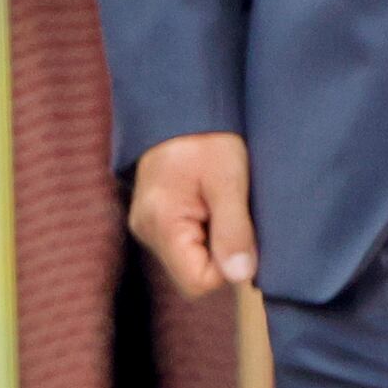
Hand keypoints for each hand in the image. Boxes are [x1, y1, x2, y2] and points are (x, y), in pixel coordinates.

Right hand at [127, 131, 253, 298]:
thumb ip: (234, 230)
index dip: (227, 266)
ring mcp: (148, 227)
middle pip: (192, 274)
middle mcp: (147, 232)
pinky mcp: (155, 219)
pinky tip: (210, 203)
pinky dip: (205, 230)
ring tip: (220, 202)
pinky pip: (185, 243)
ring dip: (214, 240)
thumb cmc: (206, 137)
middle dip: (221, 252)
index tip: (239, 229)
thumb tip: (241, 276)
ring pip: (190, 259)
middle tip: (231, 211)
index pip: (198, 282)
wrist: (180, 105)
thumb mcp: (229, 180)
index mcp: (161, 224)